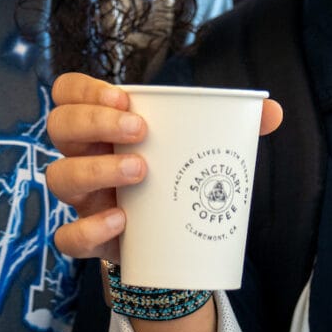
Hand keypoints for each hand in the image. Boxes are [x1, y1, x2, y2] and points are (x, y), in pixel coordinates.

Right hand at [44, 72, 282, 262]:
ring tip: (140, 172)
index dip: (86, 90)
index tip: (125, 99)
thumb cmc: (175, 177)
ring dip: (96, 170)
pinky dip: (90, 229)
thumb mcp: (197, 148)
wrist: (169, 241)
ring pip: (59, 177)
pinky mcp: (90, 237)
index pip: (69, 92)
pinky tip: (122, 221)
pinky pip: (68, 237)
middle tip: (139, 131)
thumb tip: (272, 112)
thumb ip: (232, 127)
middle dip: (94, 123)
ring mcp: (82, 197)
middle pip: (60, 126)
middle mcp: (83, 155)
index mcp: (103, 125)